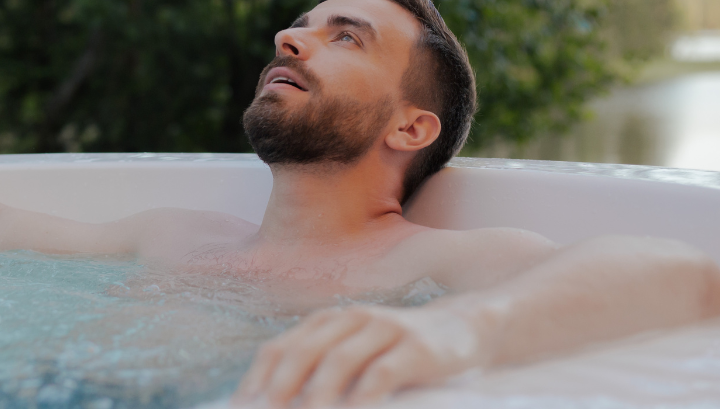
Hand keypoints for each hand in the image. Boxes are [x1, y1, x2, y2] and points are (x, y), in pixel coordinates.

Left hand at [232, 303, 491, 407]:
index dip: (255, 381)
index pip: (278, 349)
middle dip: (277, 390)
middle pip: (301, 354)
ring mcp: (383, 329)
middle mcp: (349, 319)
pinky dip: (361, 398)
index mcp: (326, 322)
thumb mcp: (355, 352)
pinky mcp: (414, 347)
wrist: (464, 327)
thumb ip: (321, 371)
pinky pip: (380, 374)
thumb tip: (279, 403)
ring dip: (315, 397)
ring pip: (337, 362)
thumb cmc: (398, 350)